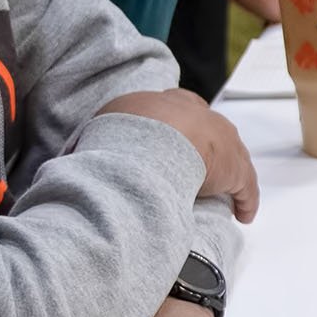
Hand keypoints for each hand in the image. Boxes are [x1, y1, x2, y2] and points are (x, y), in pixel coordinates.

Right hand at [102, 89, 260, 222]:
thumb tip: (72, 155)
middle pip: (210, 128)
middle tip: (202, 169)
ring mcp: (220, 138)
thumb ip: (96, 140)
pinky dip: (245, 200)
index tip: (176, 138)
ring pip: (232, 156)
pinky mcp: (235, 168)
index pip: (180, 105)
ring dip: (227, 175)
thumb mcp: (101, 128)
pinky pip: (245, 185)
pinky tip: (244, 214)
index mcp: (166, 102)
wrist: (150, 147)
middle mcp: (199, 115)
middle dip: (208, 146)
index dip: (179, 124)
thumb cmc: (121, 138)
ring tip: (222, 195)